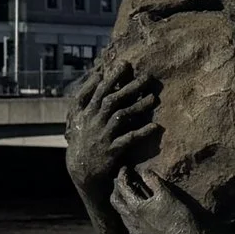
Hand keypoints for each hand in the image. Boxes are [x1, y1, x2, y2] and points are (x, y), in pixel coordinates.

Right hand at [65, 60, 160, 189]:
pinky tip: (156, 126)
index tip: (125, 64)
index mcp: (85, 112)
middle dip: (129, 87)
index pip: (97, 91)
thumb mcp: (78, 117)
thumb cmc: (83, 138)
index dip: (110, 77)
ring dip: (138, 107)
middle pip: (111, 100)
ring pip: (120, 117)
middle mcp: (93, 121)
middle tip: (147, 76)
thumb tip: (97, 74)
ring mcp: (102, 136)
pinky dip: (142, 133)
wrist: (81, 169)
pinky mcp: (111, 150)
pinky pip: (128, 139)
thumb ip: (87, 96)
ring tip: (154, 99)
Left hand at [111, 168, 207, 233]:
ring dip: (124, 206)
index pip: (122, 187)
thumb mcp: (168, 196)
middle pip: (116, 203)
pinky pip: (132, 229)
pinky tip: (141, 219)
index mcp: (135, 207)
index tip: (124, 169)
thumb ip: (153, 182)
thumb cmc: (180, 218)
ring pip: (123, 217)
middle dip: (116, 191)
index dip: (122, 176)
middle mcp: (130, 221)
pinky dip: (132, 220)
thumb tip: (143, 171)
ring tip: (131, 200)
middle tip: (121, 183)